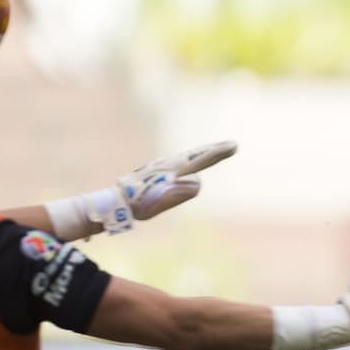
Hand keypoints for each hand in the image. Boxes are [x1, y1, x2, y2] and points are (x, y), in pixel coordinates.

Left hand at [84, 141, 236, 233]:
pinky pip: (177, 161)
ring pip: (186, 157)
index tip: (234, 145)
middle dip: (213, 150)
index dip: (217, 153)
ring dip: (201, 153)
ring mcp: (161, 166)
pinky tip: (186, 161)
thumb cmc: (138, 205)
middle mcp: (168, 165)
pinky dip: (188, 158)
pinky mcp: (154, 171)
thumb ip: (182, 191)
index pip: (200, 160)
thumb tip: (199, 181)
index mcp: (173, 171)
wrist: (115, 201)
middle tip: (230, 144)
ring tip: (214, 150)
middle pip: (195, 155)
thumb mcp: (162, 201)